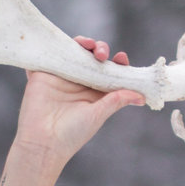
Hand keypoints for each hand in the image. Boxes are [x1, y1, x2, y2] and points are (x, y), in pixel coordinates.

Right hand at [10, 36, 143, 173]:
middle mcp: (79, 82)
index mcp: (94, 92)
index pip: (109, 71)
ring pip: (73, 51)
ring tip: (89, 45)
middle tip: (102, 55)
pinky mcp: (42, 74)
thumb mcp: (98, 115)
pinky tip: (65, 42)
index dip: (117, 63)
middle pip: (92, 57)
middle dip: (100, 49)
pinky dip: (54, 45)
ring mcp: (61, 76)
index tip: (122, 58)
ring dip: (82, 43)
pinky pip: (49, 54)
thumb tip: (141, 96)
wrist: (43, 143)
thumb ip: (116, 100)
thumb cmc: (72, 134)